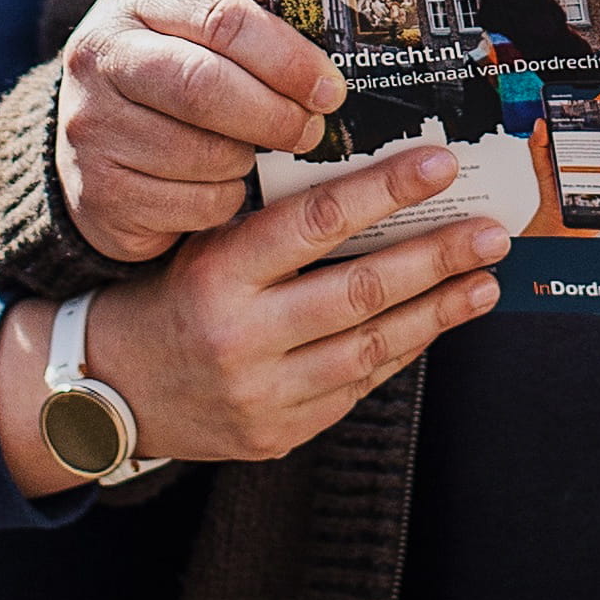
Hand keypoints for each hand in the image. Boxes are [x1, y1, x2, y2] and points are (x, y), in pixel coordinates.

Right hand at [0, 147, 508, 488]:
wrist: (108, 389)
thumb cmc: (169, 295)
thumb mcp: (203, 244)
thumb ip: (274, 223)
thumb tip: (377, 184)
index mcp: (217, 273)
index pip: (316, 222)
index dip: (385, 191)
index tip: (439, 164)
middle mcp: (240, 337)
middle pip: (359, 292)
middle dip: (436, 258)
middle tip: (492, 233)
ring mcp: (261, 395)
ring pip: (371, 349)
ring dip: (437, 313)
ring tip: (484, 283)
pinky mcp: (277, 435)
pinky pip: (355, 387)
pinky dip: (400, 352)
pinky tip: (434, 323)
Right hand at [55, 0, 339, 264]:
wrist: (89, 133)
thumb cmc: (167, 72)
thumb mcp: (192, 28)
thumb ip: (246, 36)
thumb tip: (326, 79)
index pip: (222, 18)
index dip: (286, 58)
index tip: (328, 87)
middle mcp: (100, 55)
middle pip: (203, 87)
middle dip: (273, 114)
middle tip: (310, 130)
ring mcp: (90, 124)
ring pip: (201, 153)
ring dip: (245, 160)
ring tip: (249, 152)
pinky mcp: (95, 189)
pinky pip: (191, 202)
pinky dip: (222, 198)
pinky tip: (215, 182)